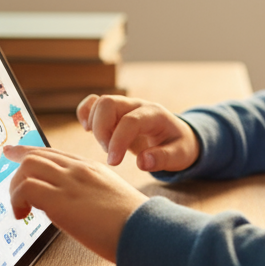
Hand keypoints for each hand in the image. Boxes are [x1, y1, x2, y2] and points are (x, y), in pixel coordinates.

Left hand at [3, 144, 147, 261]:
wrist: (145, 230)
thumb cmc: (134, 224)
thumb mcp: (112, 201)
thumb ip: (92, 197)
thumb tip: (74, 209)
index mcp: (92, 169)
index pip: (55, 154)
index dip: (30, 152)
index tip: (15, 153)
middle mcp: (79, 170)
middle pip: (37, 156)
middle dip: (15, 165)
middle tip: (5, 174)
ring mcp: (70, 182)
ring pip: (27, 168)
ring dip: (15, 188)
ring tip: (20, 209)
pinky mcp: (60, 200)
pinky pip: (25, 188)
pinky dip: (17, 200)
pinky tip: (23, 215)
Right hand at [76, 95, 199, 171]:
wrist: (178, 137)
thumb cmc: (179, 146)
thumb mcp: (180, 156)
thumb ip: (163, 159)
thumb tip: (142, 162)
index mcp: (155, 114)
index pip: (130, 121)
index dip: (118, 141)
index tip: (113, 162)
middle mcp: (138, 105)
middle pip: (108, 103)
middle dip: (102, 131)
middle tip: (110, 155)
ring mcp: (124, 105)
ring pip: (98, 103)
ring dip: (95, 126)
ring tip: (106, 147)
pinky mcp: (114, 111)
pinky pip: (93, 103)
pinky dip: (85, 114)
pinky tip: (89, 131)